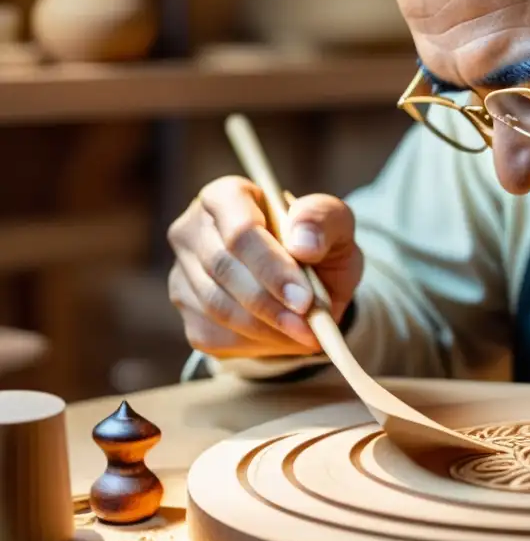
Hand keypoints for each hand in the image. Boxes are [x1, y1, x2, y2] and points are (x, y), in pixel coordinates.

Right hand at [167, 176, 362, 358]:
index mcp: (226, 196)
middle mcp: (192, 229)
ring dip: (266, 329)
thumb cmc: (318, 245)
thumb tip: (302, 242)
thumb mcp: (336, 225)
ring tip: (305, 335)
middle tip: (310, 327)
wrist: (308, 284)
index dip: (270, 267)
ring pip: (217, 307)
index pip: (239, 230)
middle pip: (223, 269)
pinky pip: (213, 335)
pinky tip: (283, 339)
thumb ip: (323, 220)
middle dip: (271, 304)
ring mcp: (182, 271)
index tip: (304, 299)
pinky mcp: (186, 310)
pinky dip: (254, 344)